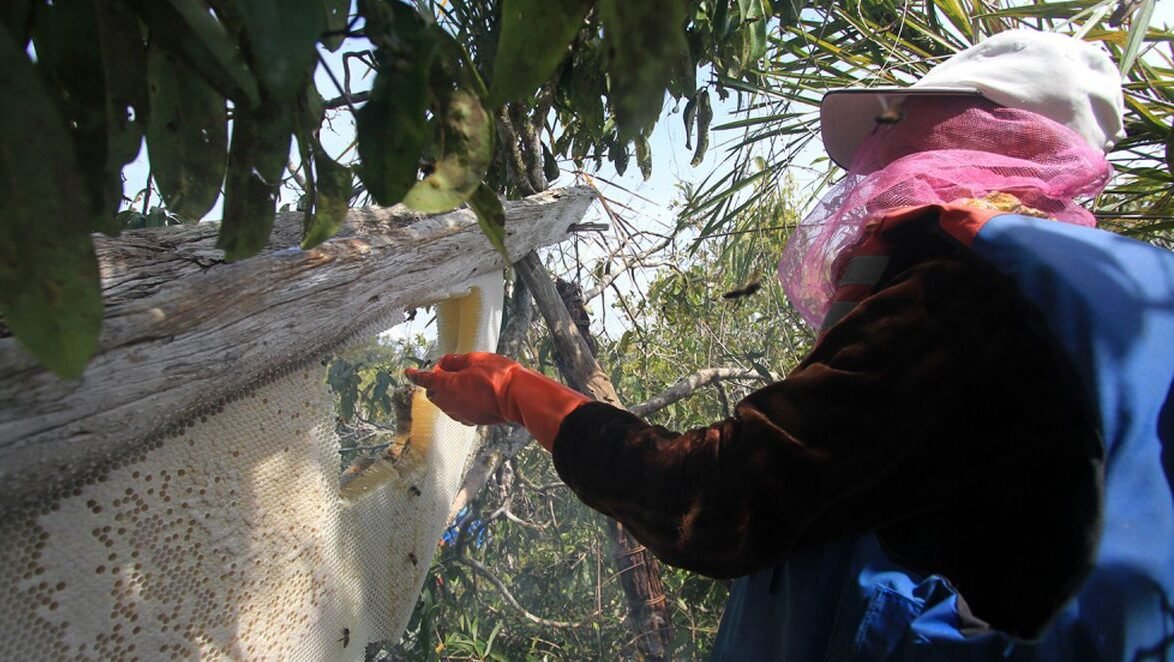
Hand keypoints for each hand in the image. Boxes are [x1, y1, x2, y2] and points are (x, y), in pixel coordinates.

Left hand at [404, 352, 518, 425]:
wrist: (516, 397)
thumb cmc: (498, 376)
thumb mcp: (475, 359)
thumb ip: (455, 360)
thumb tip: (445, 363)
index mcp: (446, 385)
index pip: (424, 379)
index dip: (415, 375)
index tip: (409, 372)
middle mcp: (449, 403)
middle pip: (433, 394)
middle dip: (435, 383)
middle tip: (449, 370)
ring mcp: (460, 414)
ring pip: (445, 404)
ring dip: (448, 393)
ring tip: (464, 381)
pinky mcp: (471, 420)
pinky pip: (458, 411)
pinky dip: (459, 402)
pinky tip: (472, 394)